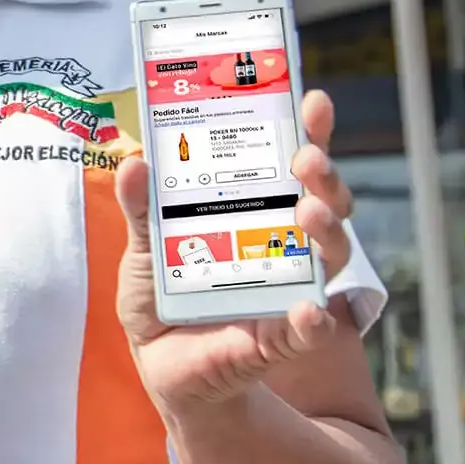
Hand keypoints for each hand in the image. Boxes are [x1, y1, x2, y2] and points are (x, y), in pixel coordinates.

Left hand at [116, 90, 354, 415]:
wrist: (160, 363)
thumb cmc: (160, 294)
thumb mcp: (142, 245)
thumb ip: (141, 207)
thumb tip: (135, 162)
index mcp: (254, 210)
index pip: (291, 163)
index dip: (309, 131)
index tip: (312, 99)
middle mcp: (283, 242)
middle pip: (323, 198)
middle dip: (323, 173)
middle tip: (305, 158)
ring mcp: (290, 287)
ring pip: (329, 253)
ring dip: (327, 229)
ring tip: (308, 214)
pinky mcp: (283, 337)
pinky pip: (311, 328)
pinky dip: (314, 320)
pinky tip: (310, 310)